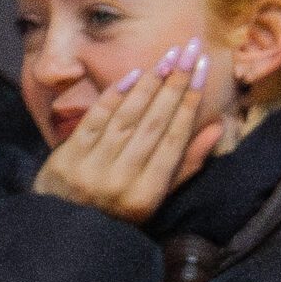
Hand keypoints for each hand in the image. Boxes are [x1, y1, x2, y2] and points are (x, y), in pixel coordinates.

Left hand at [34, 37, 223, 222]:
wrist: (64, 231)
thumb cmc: (119, 214)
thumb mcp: (157, 200)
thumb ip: (186, 165)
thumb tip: (216, 129)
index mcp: (146, 194)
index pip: (173, 141)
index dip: (189, 104)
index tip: (201, 72)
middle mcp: (121, 179)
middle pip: (153, 123)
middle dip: (174, 84)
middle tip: (189, 50)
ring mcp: (92, 166)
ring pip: (126, 117)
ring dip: (150, 83)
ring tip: (168, 56)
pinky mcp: (68, 155)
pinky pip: (96, 118)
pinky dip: (115, 95)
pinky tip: (135, 74)